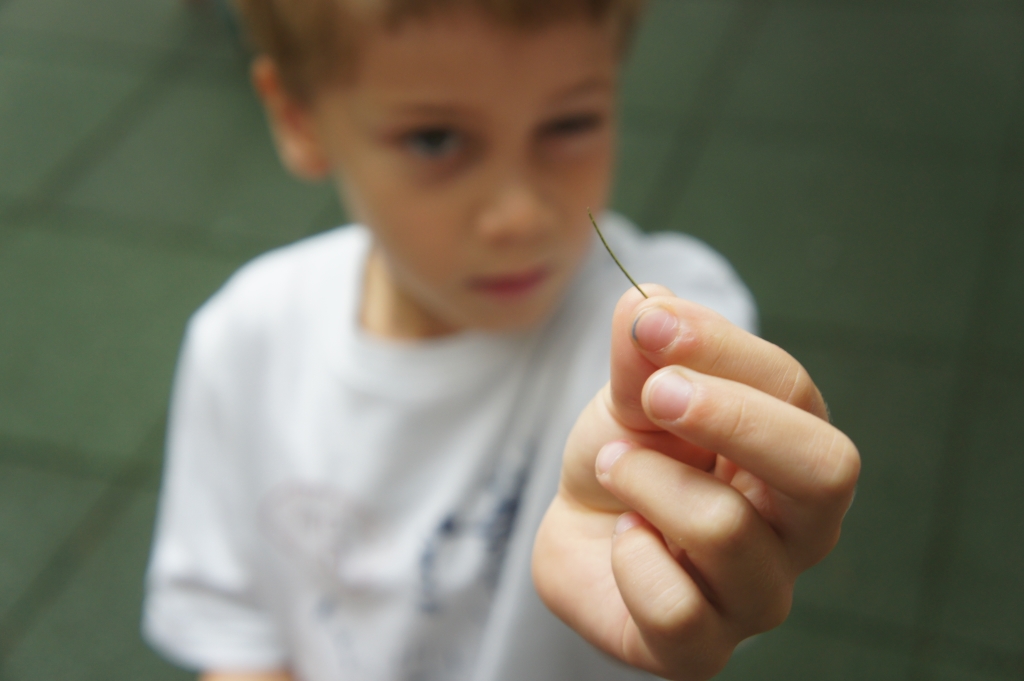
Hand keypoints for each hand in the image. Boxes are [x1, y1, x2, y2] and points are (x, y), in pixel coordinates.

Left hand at [532, 286, 859, 679]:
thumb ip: (644, 351)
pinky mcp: (703, 650)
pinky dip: (628, 557)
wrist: (580, 528)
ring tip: (614, 468)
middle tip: (653, 395)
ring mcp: (759, 595)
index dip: (722, 351)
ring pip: (725, 530)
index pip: (795, 393)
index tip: (650, 325)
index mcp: (795, 450)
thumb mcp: (631, 393)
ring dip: (644, 481)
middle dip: (729, 418)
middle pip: (825, 470)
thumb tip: (645, 302)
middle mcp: (800, 528)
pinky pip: (675, 606)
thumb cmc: (629, 453)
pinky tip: (621, 539)